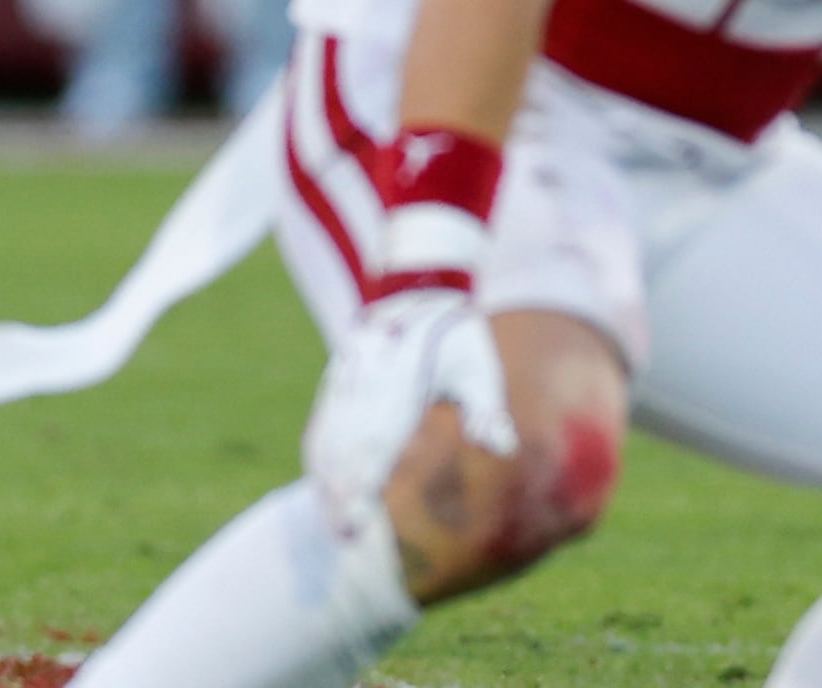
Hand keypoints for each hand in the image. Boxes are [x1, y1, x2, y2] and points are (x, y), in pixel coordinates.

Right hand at [302, 287, 517, 534]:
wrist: (419, 284)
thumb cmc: (458, 335)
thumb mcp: (481, 366)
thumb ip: (486, 408)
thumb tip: (500, 448)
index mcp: (401, 377)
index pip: (378, 438)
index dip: (366, 481)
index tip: (361, 518)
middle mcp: (366, 377)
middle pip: (346, 443)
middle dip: (341, 492)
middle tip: (342, 537)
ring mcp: (347, 376)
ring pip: (329, 433)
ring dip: (327, 478)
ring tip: (330, 519)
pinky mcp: (339, 376)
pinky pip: (323, 420)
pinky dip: (321, 453)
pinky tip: (322, 479)